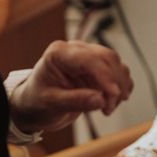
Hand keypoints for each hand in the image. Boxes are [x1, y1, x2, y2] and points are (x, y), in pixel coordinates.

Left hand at [9, 40, 133, 132]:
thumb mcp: (51, 104)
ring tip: (109, 107)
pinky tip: (116, 99)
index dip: (105, 76)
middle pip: (107, 58)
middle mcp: (76, 49)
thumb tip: (101, 99)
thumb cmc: (36, 101)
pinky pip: (117, 70)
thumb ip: (75, 100)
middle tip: (109, 107)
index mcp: (59, 53)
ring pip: (115, 63)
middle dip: (114, 83)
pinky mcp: (98, 66)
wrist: (34, 105)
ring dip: (120, 85)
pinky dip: (122, 84)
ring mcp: (88, 56)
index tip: (114, 95)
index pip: (89, 59)